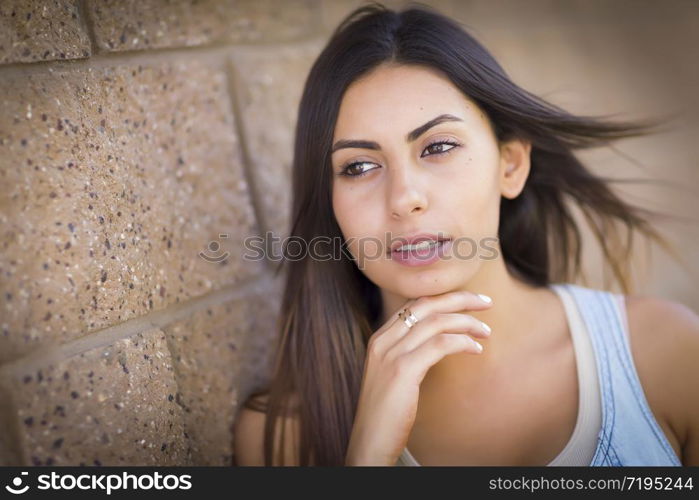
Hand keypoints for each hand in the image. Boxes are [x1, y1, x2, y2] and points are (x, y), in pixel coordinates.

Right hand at [344, 290, 492, 464]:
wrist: (369, 442)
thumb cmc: (386, 413)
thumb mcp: (393, 375)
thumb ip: (409, 354)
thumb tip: (439, 342)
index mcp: (380, 339)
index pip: (415, 304)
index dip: (445, 298)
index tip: (470, 301)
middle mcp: (383, 341)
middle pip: (426, 304)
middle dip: (459, 298)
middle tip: (487, 302)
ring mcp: (391, 354)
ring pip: (435, 321)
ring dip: (466, 322)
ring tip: (486, 332)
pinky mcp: (402, 370)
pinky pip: (440, 344)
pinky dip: (462, 342)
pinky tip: (476, 349)